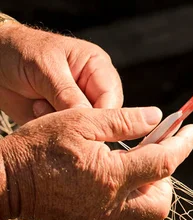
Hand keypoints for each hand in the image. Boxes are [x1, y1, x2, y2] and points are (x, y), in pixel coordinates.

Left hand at [0, 23, 122, 123]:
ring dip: (62, 123)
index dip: (104, 114)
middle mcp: (92, 89)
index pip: (112, 97)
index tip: (87, 125)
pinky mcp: (64, 120)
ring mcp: (78, 106)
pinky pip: (67, 135)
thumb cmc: (20, 52)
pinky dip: (51, 129)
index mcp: (97, 68)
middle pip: (103, 117)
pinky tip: (35, 110)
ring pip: (85, 129)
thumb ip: (67, 93)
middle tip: (57, 114)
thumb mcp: (45, 67)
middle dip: (81, 120)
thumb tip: (89, 118)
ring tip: (39, 105)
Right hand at [0, 107, 192, 219]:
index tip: (192, 130)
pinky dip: (136, 200)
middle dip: (168, 177)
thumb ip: (123, 121)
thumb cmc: (39, 148)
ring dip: (153, 190)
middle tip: (154, 153)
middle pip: (163, 201)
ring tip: (136, 166)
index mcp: (112, 176)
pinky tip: (121, 180)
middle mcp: (113, 205)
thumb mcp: (81, 122)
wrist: (5, 183)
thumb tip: (158, 117)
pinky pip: (130, 218)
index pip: (165, 162)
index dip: (184, 144)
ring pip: (148, 214)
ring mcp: (104, 219)